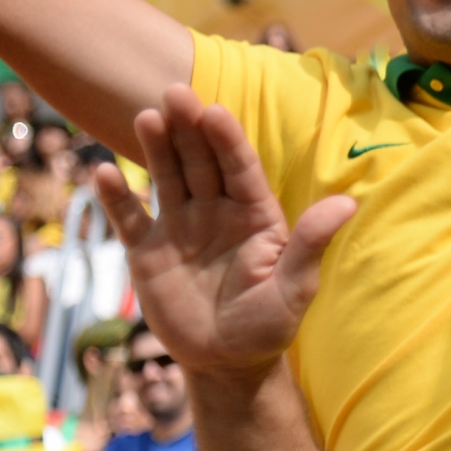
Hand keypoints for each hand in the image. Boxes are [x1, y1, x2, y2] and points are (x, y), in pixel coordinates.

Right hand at [91, 86, 356, 387]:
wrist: (226, 360)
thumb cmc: (269, 323)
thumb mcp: (295, 287)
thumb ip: (312, 244)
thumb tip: (347, 204)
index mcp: (255, 214)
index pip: (241, 168)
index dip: (228, 139)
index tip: (215, 111)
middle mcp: (217, 212)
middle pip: (201, 162)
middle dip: (189, 128)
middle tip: (175, 91)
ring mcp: (180, 228)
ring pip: (167, 179)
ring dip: (156, 148)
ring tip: (146, 116)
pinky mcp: (148, 252)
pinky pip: (130, 219)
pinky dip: (116, 198)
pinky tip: (104, 172)